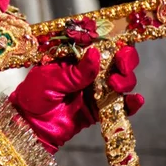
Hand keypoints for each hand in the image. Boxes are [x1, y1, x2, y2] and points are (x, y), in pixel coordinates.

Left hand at [9, 45, 143, 153]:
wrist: (29, 125)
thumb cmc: (34, 95)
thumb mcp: (50, 78)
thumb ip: (74, 71)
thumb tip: (96, 55)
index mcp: (76, 56)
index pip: (99, 43)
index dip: (113, 40)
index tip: (119, 43)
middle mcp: (90, 70)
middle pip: (117, 59)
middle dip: (126, 59)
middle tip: (122, 66)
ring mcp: (97, 89)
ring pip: (122, 80)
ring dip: (126, 80)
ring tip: (116, 85)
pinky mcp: (100, 109)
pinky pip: (120, 105)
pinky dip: (131, 103)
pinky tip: (136, 100)